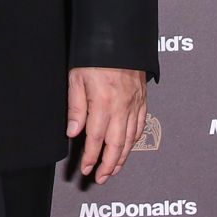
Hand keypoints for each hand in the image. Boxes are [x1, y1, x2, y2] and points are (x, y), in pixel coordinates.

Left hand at [66, 66, 146, 183]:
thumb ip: (76, 106)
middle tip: (101, 178)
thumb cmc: (94, 55)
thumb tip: (73, 132)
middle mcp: (122, 107)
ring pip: (130, 139)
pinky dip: (134, 141)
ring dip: (122, 158)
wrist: (119, 38)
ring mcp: (134, 104)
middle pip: (116, 145)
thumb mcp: (77, 78)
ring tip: (114, 170)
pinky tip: (128, 148)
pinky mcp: (142, 100)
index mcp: (103, 103)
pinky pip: (140, 126)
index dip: (91, 157)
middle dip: (109, 165)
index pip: (96, 139)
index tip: (85, 169)